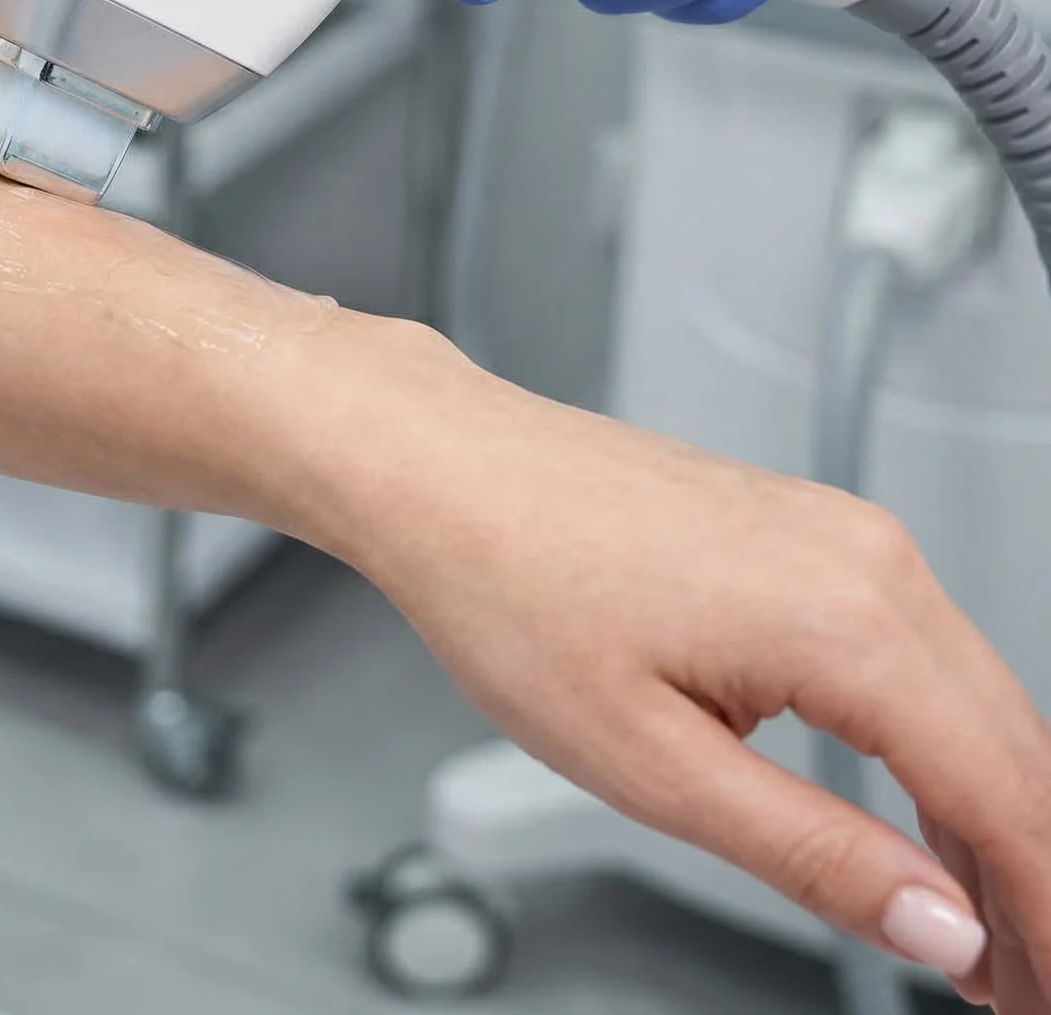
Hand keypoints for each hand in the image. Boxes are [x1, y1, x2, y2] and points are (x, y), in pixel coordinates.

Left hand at [303, 345, 1050, 1005]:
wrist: (440, 468)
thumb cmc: (507, 582)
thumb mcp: (652, 764)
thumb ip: (815, 853)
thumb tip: (943, 926)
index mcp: (844, 616)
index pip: (1011, 798)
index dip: (1047, 917)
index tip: (1044, 999)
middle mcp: (865, 558)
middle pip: (1017, 749)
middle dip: (1035, 880)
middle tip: (1022, 993)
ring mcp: (840, 533)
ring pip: (977, 701)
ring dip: (994, 821)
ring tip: (979, 938)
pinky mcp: (808, 533)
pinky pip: (919, 654)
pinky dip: (939, 748)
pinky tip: (921, 824)